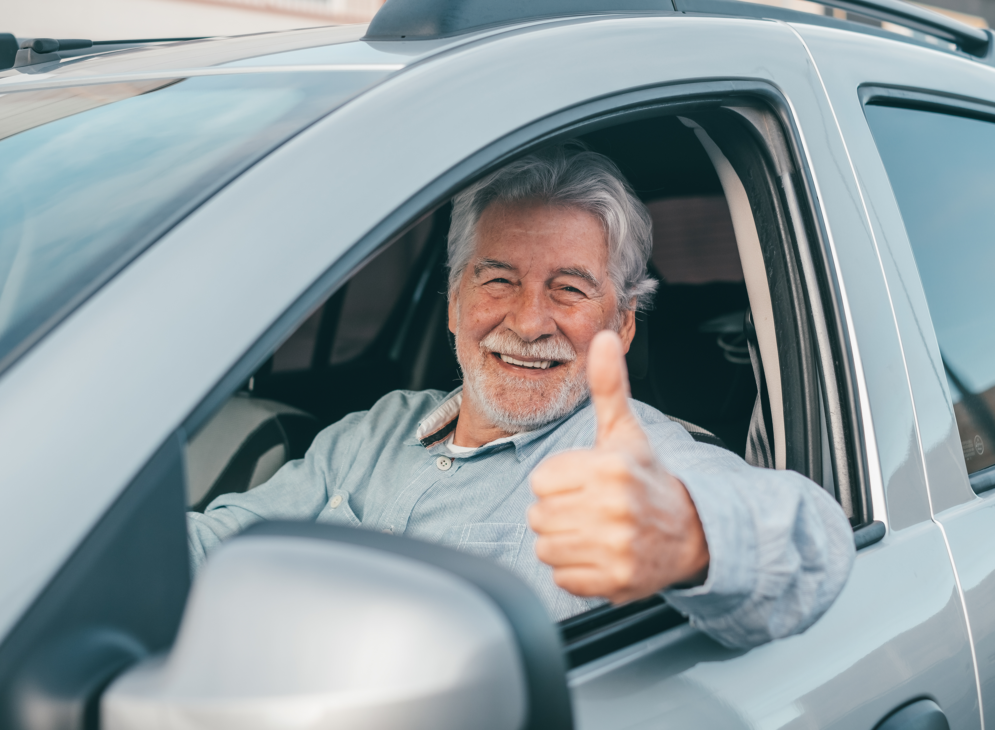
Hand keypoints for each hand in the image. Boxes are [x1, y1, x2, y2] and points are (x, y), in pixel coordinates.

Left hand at [528, 330, 709, 603]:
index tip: (586, 481)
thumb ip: (608, 386)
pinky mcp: (614, 582)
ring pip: (546, 547)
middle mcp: (613, 509)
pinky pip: (563, 577)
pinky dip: (576, 570)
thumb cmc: (647, 478)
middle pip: (539, 515)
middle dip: (559, 511)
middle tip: (590, 507)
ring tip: (594, 530)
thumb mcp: (625, 431)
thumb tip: (604, 338)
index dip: (559, 480)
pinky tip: (600, 554)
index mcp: (610, 468)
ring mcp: (616, 548)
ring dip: (563, 541)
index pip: (541, 480)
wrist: (691, 532)